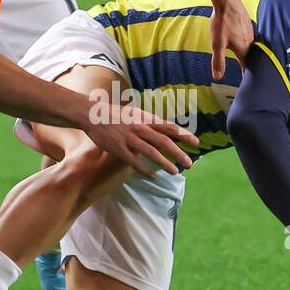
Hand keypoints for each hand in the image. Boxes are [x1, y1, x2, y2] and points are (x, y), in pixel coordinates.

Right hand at [81, 104, 197, 177]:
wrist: (93, 114)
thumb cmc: (116, 115)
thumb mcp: (135, 114)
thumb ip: (149, 123)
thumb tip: (163, 133)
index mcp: (145, 119)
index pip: (169, 127)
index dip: (184, 135)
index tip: (196, 143)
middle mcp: (140, 127)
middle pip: (164, 141)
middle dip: (179, 153)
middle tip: (190, 164)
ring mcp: (129, 138)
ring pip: (152, 152)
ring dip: (165, 163)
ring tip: (175, 172)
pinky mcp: (119, 148)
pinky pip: (135, 162)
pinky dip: (145, 169)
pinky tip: (153, 176)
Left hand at [209, 0, 252, 79]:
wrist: (227, 1)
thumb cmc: (222, 22)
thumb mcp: (217, 44)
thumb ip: (218, 61)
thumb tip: (218, 77)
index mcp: (244, 49)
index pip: (247, 67)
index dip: (247, 76)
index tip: (248, 84)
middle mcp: (251, 42)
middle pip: (253, 58)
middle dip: (251, 67)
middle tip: (249, 75)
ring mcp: (251, 33)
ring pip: (253, 48)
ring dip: (250, 56)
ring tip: (248, 62)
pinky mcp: (249, 25)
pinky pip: (252, 39)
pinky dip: (249, 45)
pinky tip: (244, 44)